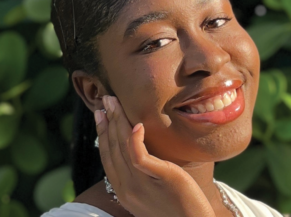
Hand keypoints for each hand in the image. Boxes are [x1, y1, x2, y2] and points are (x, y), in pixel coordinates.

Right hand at [94, 95, 215, 216]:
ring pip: (123, 147)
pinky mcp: (158, 178)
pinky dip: (134, 140)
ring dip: (117, 121)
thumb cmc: (175, 205)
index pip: (107, 155)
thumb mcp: (150, 189)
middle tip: (105, 100)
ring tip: (114, 102)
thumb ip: (139, 171)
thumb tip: (134, 147)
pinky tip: (136, 124)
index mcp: (122, 189)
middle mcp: (126, 187)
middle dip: (107, 120)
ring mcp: (140, 184)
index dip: (102, 133)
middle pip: (112, 147)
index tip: (100, 114)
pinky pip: (140, 157)